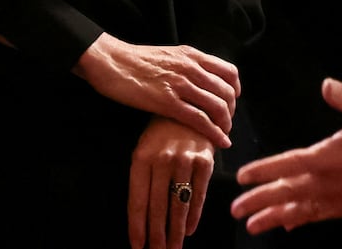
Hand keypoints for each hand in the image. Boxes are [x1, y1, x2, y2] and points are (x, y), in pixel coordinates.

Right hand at [75, 34, 237, 148]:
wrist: (110, 61)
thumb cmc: (134, 61)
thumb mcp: (167, 55)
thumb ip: (185, 65)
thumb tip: (198, 79)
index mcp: (191, 55)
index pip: (229, 72)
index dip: (235, 90)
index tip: (231, 102)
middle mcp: (190, 67)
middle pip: (226, 92)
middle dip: (231, 111)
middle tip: (225, 123)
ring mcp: (180, 84)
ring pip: (217, 106)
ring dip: (225, 124)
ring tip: (223, 135)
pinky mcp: (167, 102)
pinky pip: (200, 120)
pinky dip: (214, 133)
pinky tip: (219, 143)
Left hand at [127, 117, 215, 248]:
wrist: (189, 106)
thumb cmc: (161, 132)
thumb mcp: (145, 148)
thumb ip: (143, 178)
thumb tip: (141, 217)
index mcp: (141, 156)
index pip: (137, 200)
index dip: (137, 226)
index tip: (137, 246)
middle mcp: (162, 159)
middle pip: (157, 206)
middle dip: (156, 235)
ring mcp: (184, 160)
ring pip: (178, 205)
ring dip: (175, 231)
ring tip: (172, 248)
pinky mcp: (205, 161)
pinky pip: (198, 195)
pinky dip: (193, 216)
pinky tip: (188, 230)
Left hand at [230, 79, 341, 234]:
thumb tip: (326, 85)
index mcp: (332, 156)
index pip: (290, 164)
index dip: (265, 171)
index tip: (243, 177)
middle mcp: (333, 182)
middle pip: (288, 194)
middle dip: (260, 202)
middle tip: (235, 209)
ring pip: (301, 211)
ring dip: (275, 218)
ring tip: (252, 225)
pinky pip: (320, 216)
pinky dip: (301, 219)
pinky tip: (288, 225)